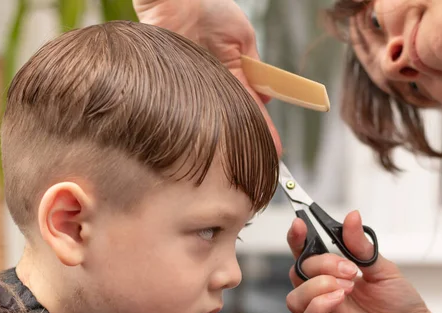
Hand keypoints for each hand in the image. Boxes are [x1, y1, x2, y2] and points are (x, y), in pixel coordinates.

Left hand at [133, 0, 280, 153]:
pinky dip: (189, 126)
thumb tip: (266, 95)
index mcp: (232, 74)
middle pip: (230, 121)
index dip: (263, 130)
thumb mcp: (242, 37)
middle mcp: (212, 85)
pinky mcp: (168, 85)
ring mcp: (191, 87)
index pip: (250, 108)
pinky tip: (200, 144)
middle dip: (244, 144)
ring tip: (233, 164)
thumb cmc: (210, 7)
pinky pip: (181, 110)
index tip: (274, 150)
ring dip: (221, 141)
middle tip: (256, 166)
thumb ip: (252, 66)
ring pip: (208, 121)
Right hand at [286, 210, 440, 312]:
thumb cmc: (401, 305)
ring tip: (347, 288)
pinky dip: (320, 303)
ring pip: (295, 296)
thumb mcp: (382, 267)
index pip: (304, 255)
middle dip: (322, 263)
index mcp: (334, 275)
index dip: (297, 239)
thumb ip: (361, 245)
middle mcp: (325, 294)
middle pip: (298, 271)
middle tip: (350, 268)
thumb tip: (352, 218)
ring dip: (319, 285)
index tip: (300, 225)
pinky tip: (340, 299)